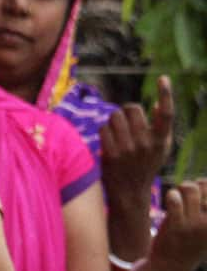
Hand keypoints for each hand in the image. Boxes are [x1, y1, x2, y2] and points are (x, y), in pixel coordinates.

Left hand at [100, 76, 172, 209]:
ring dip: (113, 121)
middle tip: (125, 123)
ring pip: (115, 116)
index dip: (166, 94)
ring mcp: (129, 149)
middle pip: (132, 108)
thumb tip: (156, 105)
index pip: (166, 114)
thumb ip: (159, 128)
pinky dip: (104, 131)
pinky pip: (104, 128)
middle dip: (126, 111)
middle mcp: (147, 144)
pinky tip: (108, 141)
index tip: (163, 78)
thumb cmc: (144, 165)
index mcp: (161, 140)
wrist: (130, 192)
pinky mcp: (112, 153)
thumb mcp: (159, 149)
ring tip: (117, 133)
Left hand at [147, 179, 206, 270]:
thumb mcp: (205, 226)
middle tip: (190, 199)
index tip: (202, 200)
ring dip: (182, 189)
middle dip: (197, 186)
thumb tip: (202, 180)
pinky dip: (172, 196)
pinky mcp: (177, 225)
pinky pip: (174, 197)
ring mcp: (196, 224)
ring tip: (180, 199)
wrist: (172, 267)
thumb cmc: (191, 241)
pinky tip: (172, 204)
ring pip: (190, 187)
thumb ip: (205, 202)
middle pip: (205, 186)